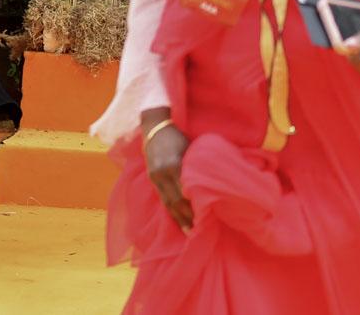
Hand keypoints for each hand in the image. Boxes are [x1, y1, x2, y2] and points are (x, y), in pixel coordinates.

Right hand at [142, 111, 192, 231]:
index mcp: (173, 165)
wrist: (154, 127)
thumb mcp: (189, 149)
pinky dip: (170, 209)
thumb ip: (194, 168)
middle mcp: (162, 173)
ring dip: (177, 217)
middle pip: (175, 201)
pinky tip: (176, 218)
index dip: (193, 209)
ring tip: (187, 231)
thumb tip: (208, 186)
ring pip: (166, 202)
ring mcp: (154, 176)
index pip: (184, 193)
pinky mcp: (151, 177)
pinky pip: (161, 197)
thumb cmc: (177, 136)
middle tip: (196, 233)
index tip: (204, 221)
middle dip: (186, 217)